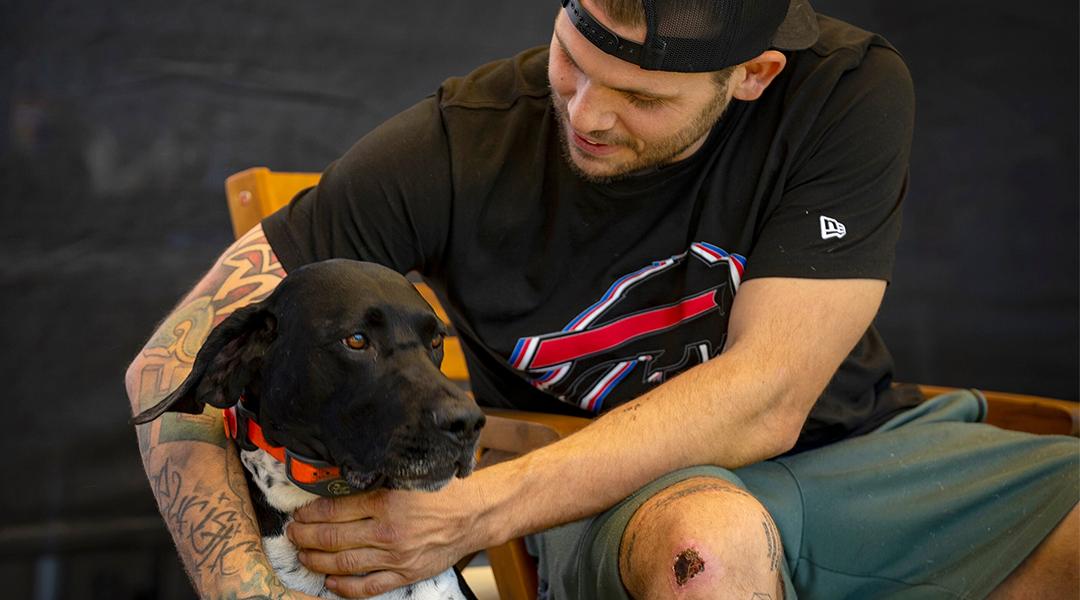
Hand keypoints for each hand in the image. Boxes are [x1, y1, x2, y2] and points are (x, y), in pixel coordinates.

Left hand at [287, 477, 487, 597]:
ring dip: (316, 561)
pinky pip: (368, 587)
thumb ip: (376, 481)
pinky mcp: (406, 575)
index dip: (310, 513)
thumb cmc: (443, 491)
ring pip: (344, 564)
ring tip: (302, 555)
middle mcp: (389, 531)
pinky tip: (329, 582)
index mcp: (387, 501)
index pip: (334, 509)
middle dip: (304, 537)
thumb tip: (339, 483)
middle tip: (292, 533)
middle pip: (332, 538)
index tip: (299, 512)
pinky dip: (344, 587)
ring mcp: (396, 557)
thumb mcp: (408, 476)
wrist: (474, 514)